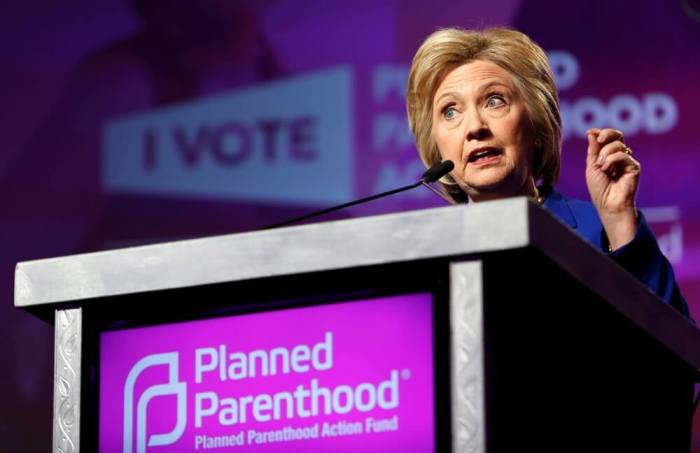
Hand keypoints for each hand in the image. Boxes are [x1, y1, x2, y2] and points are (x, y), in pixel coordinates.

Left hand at [585, 128, 640, 249]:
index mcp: (608, 156)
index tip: (590, 132)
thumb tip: (592, 132)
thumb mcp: (592, 167)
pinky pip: (623, 154)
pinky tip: (608, 171)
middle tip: (599, 140)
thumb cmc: (599, 189)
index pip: (608, 138)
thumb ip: (593, 150)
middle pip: (617, 135)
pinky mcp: (634, 166)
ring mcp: (627, 161)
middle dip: (607, 134)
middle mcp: (619, 157)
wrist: (608, 204)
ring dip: (605, 154)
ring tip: (602, 167)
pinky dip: (611, 160)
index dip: (600, 132)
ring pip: (618, 144)